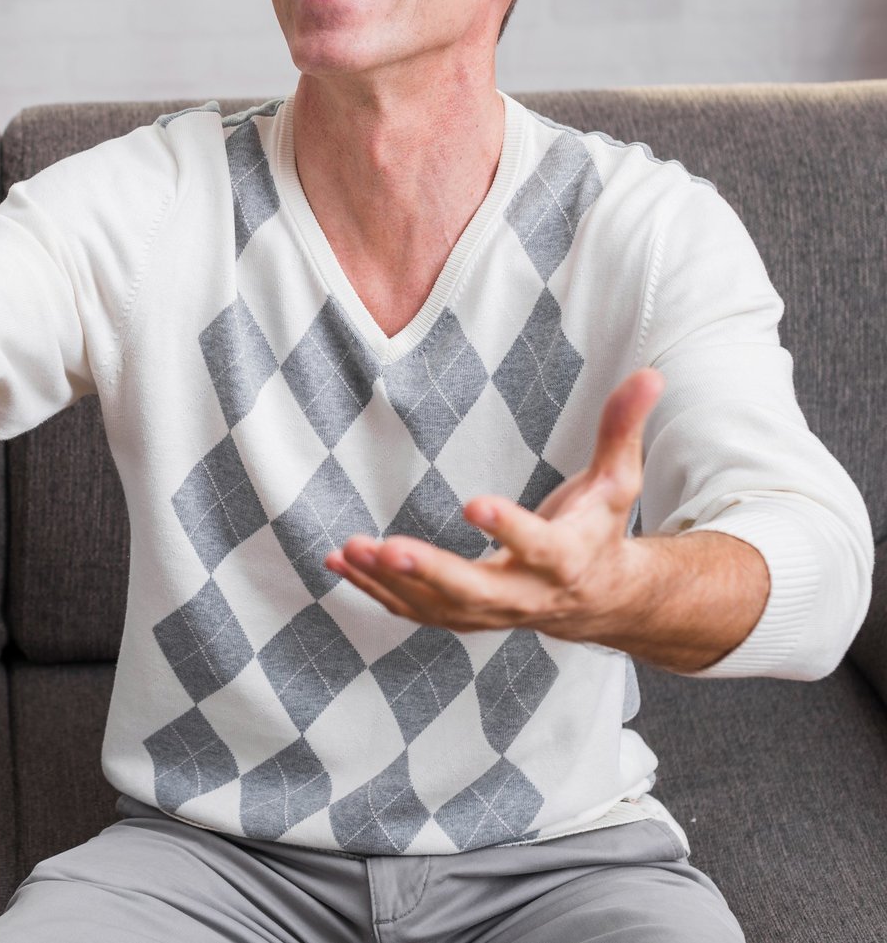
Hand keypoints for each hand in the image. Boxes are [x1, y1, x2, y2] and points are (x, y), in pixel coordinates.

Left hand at [325, 368, 663, 640]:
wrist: (599, 600)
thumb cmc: (600, 530)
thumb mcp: (618, 482)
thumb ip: (621, 429)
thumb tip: (650, 373)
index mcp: (564, 558)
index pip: (538, 547)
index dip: (509, 529)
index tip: (475, 503)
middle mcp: (527, 594)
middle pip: (477, 591)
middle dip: (432, 572)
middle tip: (389, 548)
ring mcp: (491, 613)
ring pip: (436, 606)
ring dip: (390, 582)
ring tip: (351, 549)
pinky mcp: (463, 617)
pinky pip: (414, 610)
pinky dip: (375, 590)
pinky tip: (339, 561)